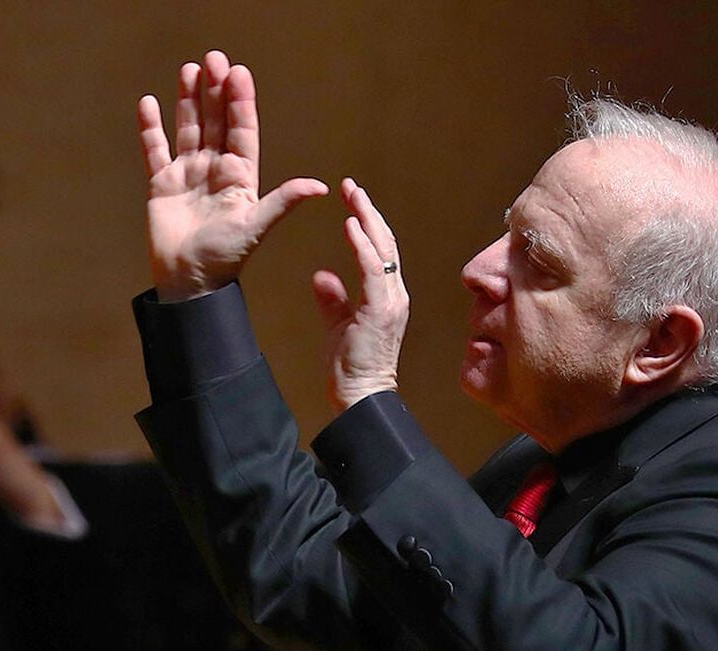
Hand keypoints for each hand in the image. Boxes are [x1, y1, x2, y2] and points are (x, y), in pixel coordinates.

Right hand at [138, 51, 327, 300]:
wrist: (190, 282)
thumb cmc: (226, 258)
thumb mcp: (257, 226)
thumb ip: (283, 201)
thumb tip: (319, 186)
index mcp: (241, 177)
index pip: (242, 130)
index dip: (241, 102)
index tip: (239, 73)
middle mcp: (216, 171)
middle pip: (216, 122)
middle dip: (215, 90)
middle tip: (214, 58)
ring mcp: (189, 175)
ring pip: (189, 129)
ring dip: (188, 100)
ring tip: (189, 69)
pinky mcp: (162, 185)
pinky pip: (155, 150)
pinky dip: (151, 128)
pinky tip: (149, 103)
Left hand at [311, 179, 409, 411]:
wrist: (361, 396)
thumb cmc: (352, 368)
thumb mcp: (338, 326)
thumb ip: (333, 300)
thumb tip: (322, 275)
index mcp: (386, 297)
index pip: (380, 252)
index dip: (368, 224)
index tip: (352, 201)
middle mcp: (394, 294)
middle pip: (385, 243)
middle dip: (369, 211)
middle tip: (352, 186)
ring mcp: (391, 301)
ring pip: (383, 250)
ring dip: (367, 219)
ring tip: (352, 196)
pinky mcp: (382, 309)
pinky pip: (374, 270)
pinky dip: (363, 245)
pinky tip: (352, 226)